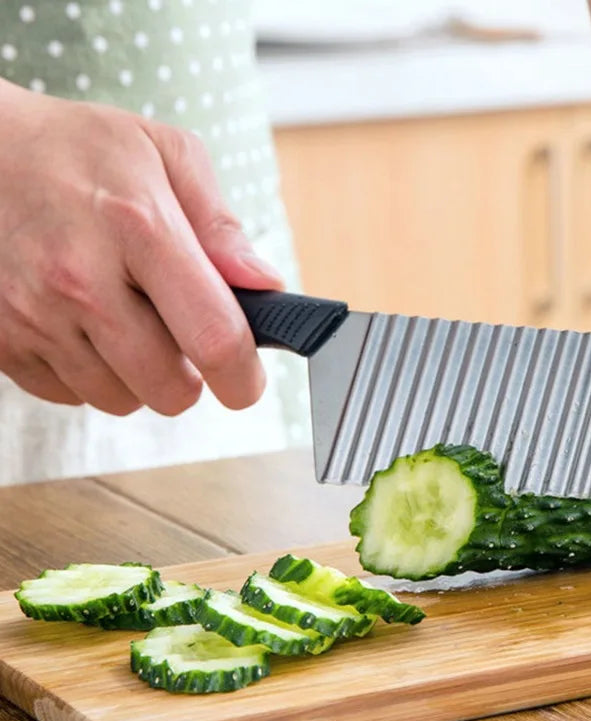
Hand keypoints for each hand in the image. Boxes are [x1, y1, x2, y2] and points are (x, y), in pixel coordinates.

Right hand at [0, 81, 281, 416]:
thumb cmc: (75, 149)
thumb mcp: (164, 154)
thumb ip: (221, 226)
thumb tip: (264, 285)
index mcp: (140, 228)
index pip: (213, 337)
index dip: (242, 377)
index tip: (246, 384)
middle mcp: (81, 280)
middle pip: (169, 389)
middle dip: (188, 377)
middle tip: (180, 339)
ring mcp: (34, 315)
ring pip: (119, 400)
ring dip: (137, 375)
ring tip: (125, 320)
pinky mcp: (1, 340)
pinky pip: (69, 395)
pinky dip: (89, 373)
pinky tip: (84, 325)